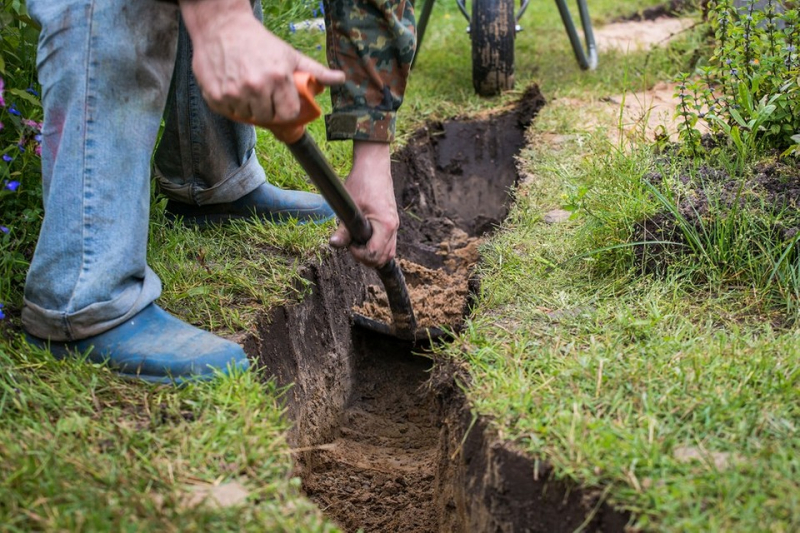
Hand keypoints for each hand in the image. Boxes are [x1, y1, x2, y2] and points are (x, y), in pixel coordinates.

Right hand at [179, 0, 344, 124]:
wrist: (222, 26)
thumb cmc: (260, 42)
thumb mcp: (290, 55)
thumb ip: (316, 71)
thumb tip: (341, 79)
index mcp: (278, 78)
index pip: (288, 114)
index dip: (286, 109)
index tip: (281, 102)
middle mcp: (256, 87)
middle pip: (267, 118)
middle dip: (268, 109)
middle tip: (263, 94)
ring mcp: (234, 93)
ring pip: (248, 117)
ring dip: (249, 108)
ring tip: (248, 89)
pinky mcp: (216, 96)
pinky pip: (230, 113)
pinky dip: (232, 105)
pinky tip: (233, 87)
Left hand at [329, 142, 398, 267]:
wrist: (374, 166)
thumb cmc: (362, 183)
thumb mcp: (350, 207)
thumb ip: (344, 229)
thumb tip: (334, 244)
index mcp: (385, 225)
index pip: (375, 254)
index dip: (359, 254)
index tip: (349, 243)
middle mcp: (393, 228)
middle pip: (384, 258)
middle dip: (366, 257)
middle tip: (352, 246)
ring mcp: (394, 225)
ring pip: (388, 253)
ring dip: (372, 254)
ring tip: (357, 244)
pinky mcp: (392, 222)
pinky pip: (388, 243)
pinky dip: (378, 247)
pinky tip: (364, 240)